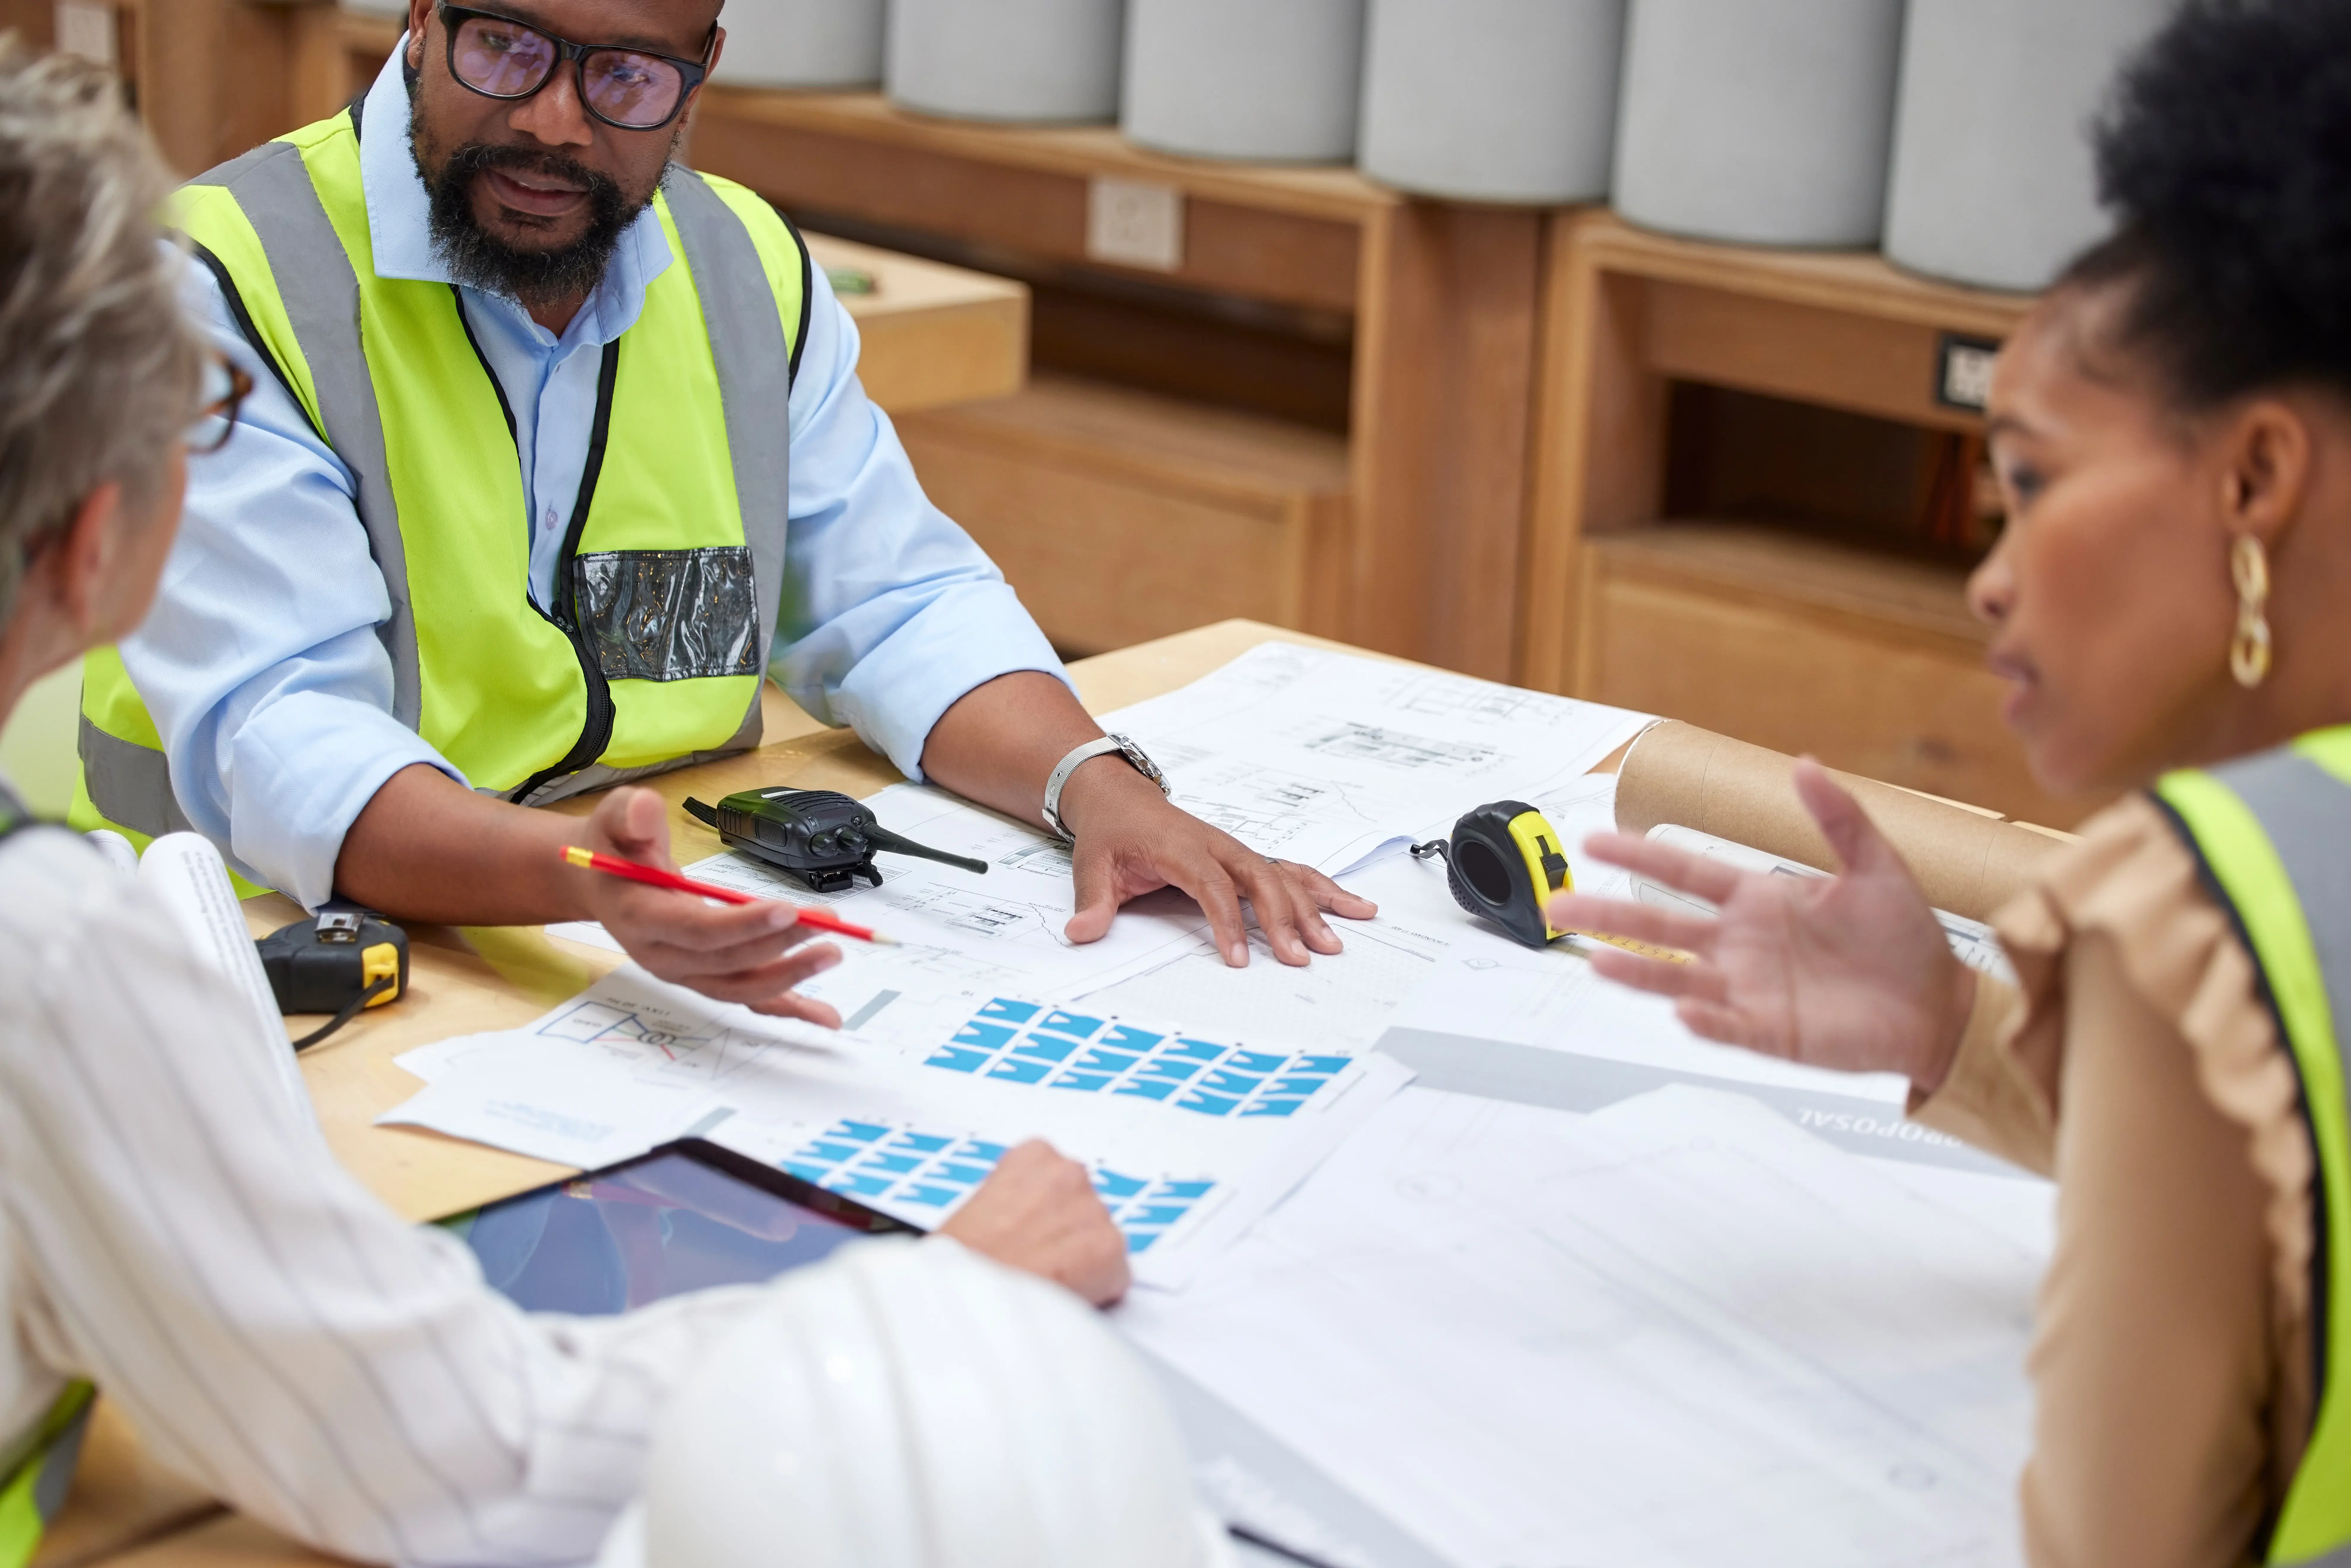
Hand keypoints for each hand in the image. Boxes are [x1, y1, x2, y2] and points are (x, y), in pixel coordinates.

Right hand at [575, 788, 844, 1025]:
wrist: (602, 880)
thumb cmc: (615, 846)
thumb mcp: (613, 818)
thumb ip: (633, 814)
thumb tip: (646, 808)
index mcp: (641, 918)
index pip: (696, 929)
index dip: (742, 924)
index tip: (787, 910)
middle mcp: (662, 955)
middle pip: (727, 961)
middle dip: (780, 945)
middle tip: (827, 924)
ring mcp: (685, 972)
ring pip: (741, 987)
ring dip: (790, 976)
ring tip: (833, 955)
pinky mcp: (705, 976)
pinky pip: (749, 997)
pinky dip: (788, 1007)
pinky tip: (825, 1016)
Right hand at [937, 1140, 1129, 1304]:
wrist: (964, 1294)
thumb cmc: (959, 1259)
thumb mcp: (977, 1208)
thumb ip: (1016, 1202)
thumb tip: (1029, 1224)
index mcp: (1034, 1157)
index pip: (1058, 1178)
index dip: (1044, 1212)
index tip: (1031, 1229)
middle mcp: (1070, 1174)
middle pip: (1082, 1208)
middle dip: (1066, 1234)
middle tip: (1037, 1260)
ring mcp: (1094, 1210)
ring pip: (1100, 1241)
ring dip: (1082, 1261)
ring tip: (1044, 1281)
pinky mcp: (1111, 1249)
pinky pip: (1116, 1276)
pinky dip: (1098, 1291)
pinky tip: (1062, 1297)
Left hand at [1056, 761, 1375, 966]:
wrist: (1120, 797)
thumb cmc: (1111, 832)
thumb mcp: (1092, 864)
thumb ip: (1092, 901)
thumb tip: (1081, 933)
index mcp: (1181, 847)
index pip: (1211, 885)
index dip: (1226, 921)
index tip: (1237, 958)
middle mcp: (1217, 846)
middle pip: (1260, 879)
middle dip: (1283, 919)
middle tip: (1300, 957)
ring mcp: (1236, 851)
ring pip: (1283, 876)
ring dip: (1312, 908)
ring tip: (1336, 941)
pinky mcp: (1246, 859)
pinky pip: (1290, 873)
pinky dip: (1322, 890)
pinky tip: (1354, 907)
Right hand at [1543, 761, 1974, 1091]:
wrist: (1940, 1006)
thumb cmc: (1908, 940)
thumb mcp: (1878, 865)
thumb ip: (1839, 817)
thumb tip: (1807, 765)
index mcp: (1759, 900)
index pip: (1685, 872)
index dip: (1639, 853)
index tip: (1593, 840)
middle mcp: (1743, 944)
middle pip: (1662, 925)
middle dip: (1609, 914)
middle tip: (1559, 904)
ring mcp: (1751, 989)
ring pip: (1677, 976)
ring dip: (1637, 970)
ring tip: (1595, 960)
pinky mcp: (1772, 1032)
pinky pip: (1727, 1025)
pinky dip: (1704, 1018)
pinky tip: (1682, 1009)